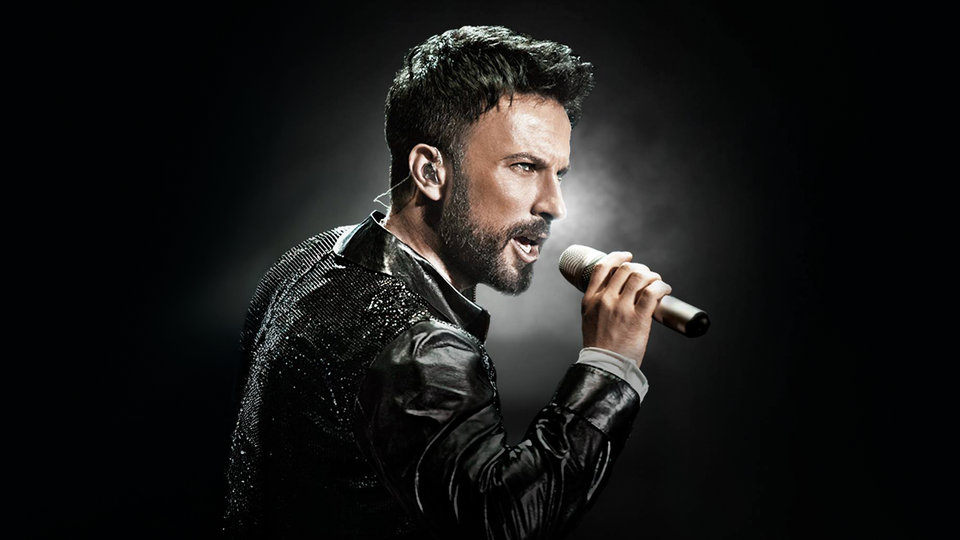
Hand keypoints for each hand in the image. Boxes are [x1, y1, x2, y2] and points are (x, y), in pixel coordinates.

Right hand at [580, 251, 671, 367]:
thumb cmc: (599, 346)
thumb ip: (598, 304)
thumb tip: (615, 292)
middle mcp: (605, 300)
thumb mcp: (589, 319)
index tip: (627, 256)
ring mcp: (621, 308)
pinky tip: (664, 289)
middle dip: (640, 268)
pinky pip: (652, 293)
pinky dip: (661, 286)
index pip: (603, 267)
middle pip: (625, 269)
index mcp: (591, 299)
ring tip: (657, 282)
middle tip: (647, 275)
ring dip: (652, 276)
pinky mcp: (638, 318)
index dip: (617, 257)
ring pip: (639, 277)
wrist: (606, 365)